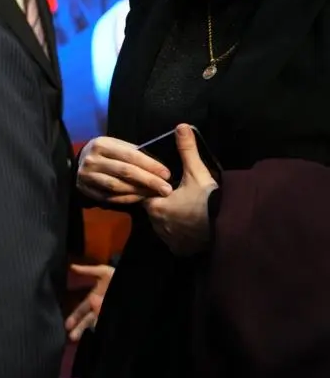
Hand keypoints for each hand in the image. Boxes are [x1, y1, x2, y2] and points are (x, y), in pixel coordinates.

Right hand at [65, 264, 113, 340]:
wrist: (134, 282)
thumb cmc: (117, 278)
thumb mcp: (104, 272)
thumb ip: (88, 271)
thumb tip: (72, 267)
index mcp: (93, 298)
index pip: (81, 310)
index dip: (74, 317)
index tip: (67, 325)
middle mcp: (98, 307)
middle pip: (87, 319)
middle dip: (80, 327)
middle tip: (72, 337)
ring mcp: (106, 311)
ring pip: (95, 322)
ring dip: (88, 328)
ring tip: (80, 336)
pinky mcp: (115, 315)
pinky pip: (107, 322)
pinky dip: (98, 325)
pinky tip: (94, 330)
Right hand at [76, 136, 172, 204]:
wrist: (81, 161)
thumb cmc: (107, 153)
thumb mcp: (117, 146)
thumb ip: (134, 153)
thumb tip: (159, 167)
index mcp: (101, 144)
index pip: (130, 155)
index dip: (150, 165)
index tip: (167, 174)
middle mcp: (92, 160)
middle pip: (124, 172)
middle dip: (148, 181)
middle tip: (166, 189)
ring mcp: (86, 176)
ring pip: (117, 186)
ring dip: (138, 192)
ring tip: (154, 194)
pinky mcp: (85, 189)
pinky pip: (109, 197)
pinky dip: (126, 199)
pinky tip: (140, 199)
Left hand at [144, 124, 216, 256]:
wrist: (230, 226)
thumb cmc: (209, 198)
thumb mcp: (198, 172)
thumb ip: (187, 150)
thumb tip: (180, 126)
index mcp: (155, 205)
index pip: (146, 196)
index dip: (157, 191)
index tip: (170, 188)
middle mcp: (157, 225)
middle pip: (155, 212)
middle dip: (164, 206)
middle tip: (182, 200)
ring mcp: (168, 240)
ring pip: (164, 227)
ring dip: (171, 221)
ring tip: (187, 214)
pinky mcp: (179, 251)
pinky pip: (175, 242)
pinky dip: (181, 236)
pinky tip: (192, 229)